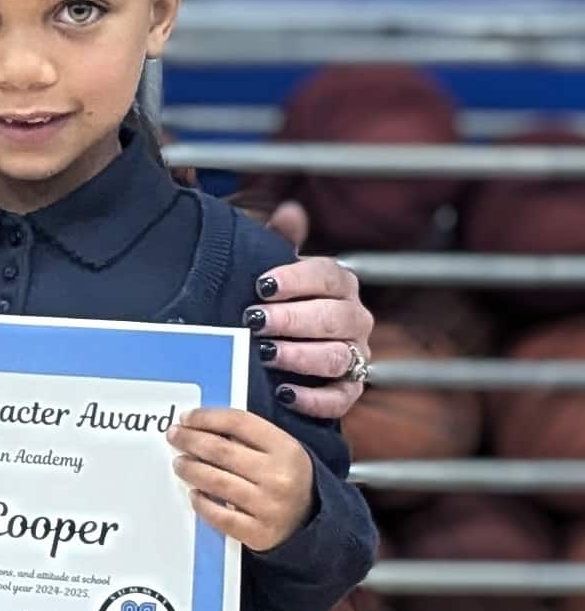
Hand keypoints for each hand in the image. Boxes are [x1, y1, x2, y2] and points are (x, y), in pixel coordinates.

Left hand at [168, 407, 314, 552]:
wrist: (315, 523)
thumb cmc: (290, 480)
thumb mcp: (282, 451)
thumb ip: (250, 437)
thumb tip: (203, 427)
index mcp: (286, 449)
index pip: (238, 422)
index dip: (207, 417)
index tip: (187, 418)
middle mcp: (278, 476)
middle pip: (221, 451)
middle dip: (190, 440)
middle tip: (174, 436)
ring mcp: (268, 507)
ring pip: (216, 481)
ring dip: (190, 469)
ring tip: (179, 463)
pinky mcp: (258, 533)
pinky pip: (220, 515)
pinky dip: (202, 503)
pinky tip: (194, 494)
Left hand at [252, 207, 373, 421]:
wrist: (281, 351)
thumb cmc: (277, 304)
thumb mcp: (273, 271)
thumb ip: (281, 241)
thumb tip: (289, 212)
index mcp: (340, 286)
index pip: (329, 276)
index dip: (296, 279)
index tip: (262, 285)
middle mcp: (354, 319)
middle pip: (333, 317)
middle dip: (292, 319)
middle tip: (255, 322)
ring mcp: (355, 356)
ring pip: (336, 357)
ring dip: (300, 356)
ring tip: (265, 354)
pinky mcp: (348, 391)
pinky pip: (340, 398)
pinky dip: (313, 399)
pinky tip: (284, 393)